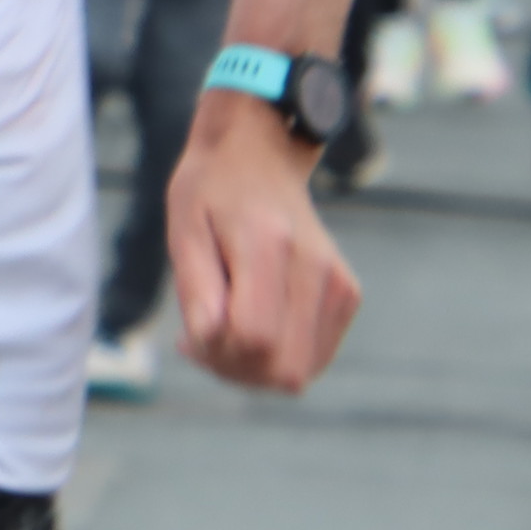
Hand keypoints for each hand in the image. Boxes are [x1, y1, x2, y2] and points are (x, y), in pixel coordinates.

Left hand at [165, 98, 361, 391]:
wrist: (257, 158)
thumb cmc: (209, 191)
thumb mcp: (182, 228)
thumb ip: (194, 285)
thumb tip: (207, 340)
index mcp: (269, 244)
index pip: (254, 336)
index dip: (216, 353)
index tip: (186, 338)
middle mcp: (316, 266)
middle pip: (284, 367)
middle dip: (235, 370)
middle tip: (199, 345)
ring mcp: (339, 283)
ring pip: (301, 371)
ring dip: (254, 368)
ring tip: (222, 333)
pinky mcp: (348, 295)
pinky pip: (312, 358)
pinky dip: (277, 357)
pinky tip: (249, 328)